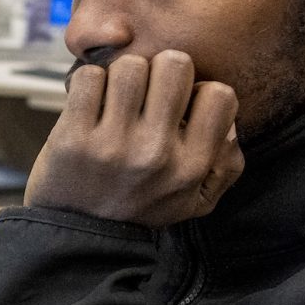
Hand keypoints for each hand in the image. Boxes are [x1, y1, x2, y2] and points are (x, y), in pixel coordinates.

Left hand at [25, 49, 243, 227]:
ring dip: (121, 76)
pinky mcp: (72, 137)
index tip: (180, 106)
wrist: (80, 239)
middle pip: (174, 64)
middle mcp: (156, 153)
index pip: (220, 94)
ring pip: (130, 66)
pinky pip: (88, 78)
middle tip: (145, 94)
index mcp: (191, 166)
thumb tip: (231, 124)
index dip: (199, 90)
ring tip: (115, 100)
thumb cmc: (140, 209)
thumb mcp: (195, 201)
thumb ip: (226, 165)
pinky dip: (88, 84)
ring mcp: (113, 144)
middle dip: (160, 71)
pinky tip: (89, 105)